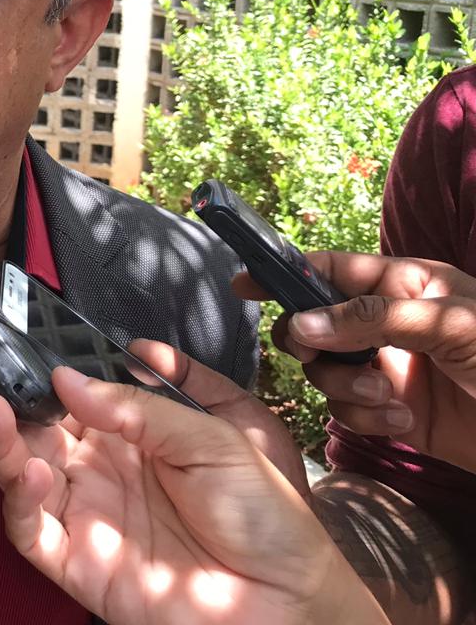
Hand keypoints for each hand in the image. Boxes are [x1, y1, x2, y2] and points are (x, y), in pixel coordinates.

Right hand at [0, 338, 388, 624]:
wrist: (291, 599)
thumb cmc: (267, 512)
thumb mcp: (215, 435)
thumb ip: (139, 406)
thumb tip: (67, 380)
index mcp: (127, 429)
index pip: (61, 387)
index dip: (28, 360)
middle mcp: (95, 465)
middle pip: (24, 420)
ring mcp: (82, 512)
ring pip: (17, 468)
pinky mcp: (77, 563)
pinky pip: (33, 529)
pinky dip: (22, 500)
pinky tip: (31, 471)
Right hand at [234, 252, 475, 471]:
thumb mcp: (450, 324)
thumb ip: (371, 317)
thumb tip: (301, 324)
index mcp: (404, 283)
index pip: (330, 269)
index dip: (283, 272)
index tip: (242, 283)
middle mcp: (387, 322)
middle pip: (312, 323)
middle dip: (309, 343)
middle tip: (316, 356)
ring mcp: (387, 367)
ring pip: (324, 371)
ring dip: (345, 387)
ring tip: (385, 398)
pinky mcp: (392, 411)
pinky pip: (348, 410)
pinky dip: (365, 417)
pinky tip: (401, 423)